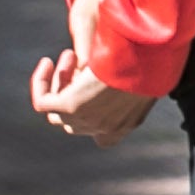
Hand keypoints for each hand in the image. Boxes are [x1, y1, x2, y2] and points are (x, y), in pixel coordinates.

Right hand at [32, 0, 156, 144]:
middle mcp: (106, 128)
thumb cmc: (152, 62)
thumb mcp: (147, 78)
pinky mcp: (70, 107)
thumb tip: (133, 77)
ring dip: (60, 81)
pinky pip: (43, 102)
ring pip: (57, 111)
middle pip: (75, 122)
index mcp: (127, 124)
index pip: (104, 138)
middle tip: (78, 60)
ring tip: (69, 56)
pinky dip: (41, 83)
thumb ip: (134, 85)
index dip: (92, 117)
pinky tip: (47, 62)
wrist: (148, 61)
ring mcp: (87, 121)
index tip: (90, 90)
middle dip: (73, 92)